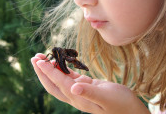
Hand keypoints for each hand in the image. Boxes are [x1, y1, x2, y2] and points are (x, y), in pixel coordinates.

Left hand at [31, 53, 149, 113]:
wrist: (130, 111)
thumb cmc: (121, 104)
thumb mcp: (106, 96)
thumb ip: (90, 91)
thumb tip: (74, 87)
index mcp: (78, 98)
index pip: (58, 83)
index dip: (48, 72)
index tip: (39, 60)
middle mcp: (76, 95)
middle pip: (53, 84)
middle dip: (42, 71)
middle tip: (35, 57)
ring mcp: (81, 91)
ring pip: (60, 80)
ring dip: (51, 69)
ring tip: (44, 57)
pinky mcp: (87, 87)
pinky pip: (72, 77)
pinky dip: (64, 69)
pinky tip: (61, 62)